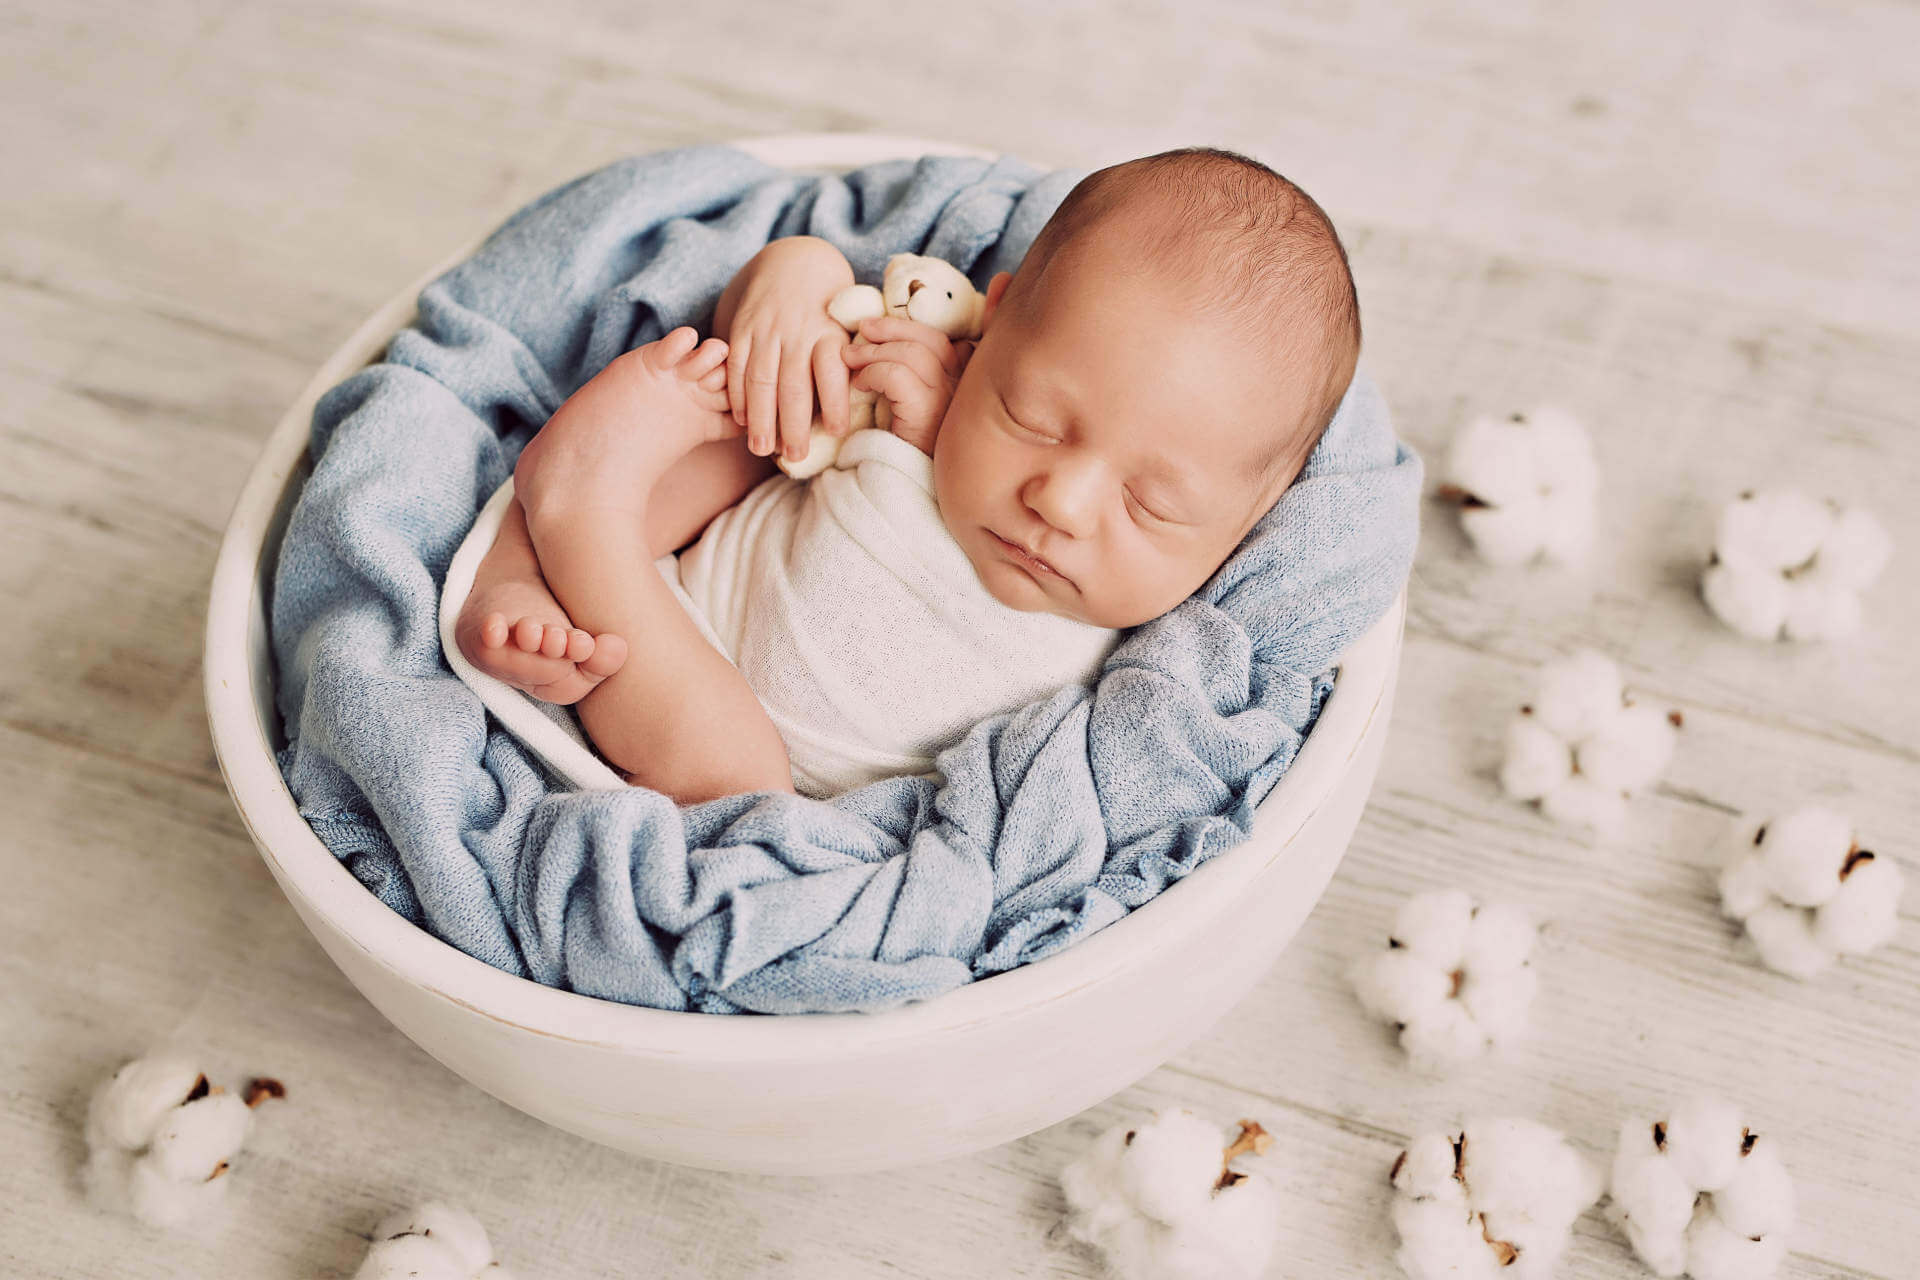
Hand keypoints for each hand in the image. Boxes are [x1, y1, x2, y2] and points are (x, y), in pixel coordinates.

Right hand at [720, 239, 855, 462]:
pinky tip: (740, 420)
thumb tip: (858, 409)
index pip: (832, 371)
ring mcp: (767, 330)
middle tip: (795, 455)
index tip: (836, 431)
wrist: (794, 262)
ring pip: (761, 379)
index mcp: (830, 332)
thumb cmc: (829, 307)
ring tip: (761, 449)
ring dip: (760, 418)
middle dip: (792, 424)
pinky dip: (737, 395)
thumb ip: (849, 362)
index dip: (834, 402)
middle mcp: (798, 331)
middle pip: (793, 384)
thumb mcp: (847, 326)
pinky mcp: (743, 328)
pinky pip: (737, 366)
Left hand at [842, 316, 974, 456]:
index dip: (908, 329)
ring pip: (912, 354)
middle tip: (861, 330)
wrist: (907, 498)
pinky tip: (859, 386)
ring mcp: (950, 403)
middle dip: (891, 328)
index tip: (878, 329)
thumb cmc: (906, 456)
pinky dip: (872, 373)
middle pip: (932, 340)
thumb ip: (913, 385)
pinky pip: (897, 376)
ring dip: (874, 351)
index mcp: (963, 389)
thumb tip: (886, 350)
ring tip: (849, 359)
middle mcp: (964, 393)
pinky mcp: (928, 415)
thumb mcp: (913, 414)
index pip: (942, 343)